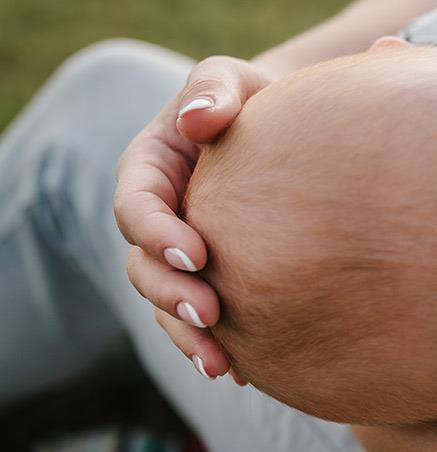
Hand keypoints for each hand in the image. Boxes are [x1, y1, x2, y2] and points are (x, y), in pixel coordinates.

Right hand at [114, 55, 272, 380]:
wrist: (284, 130)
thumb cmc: (252, 98)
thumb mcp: (229, 80)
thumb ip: (213, 90)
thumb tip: (200, 119)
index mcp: (149, 170)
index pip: (137, 206)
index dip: (157, 233)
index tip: (197, 254)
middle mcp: (157, 218)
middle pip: (144, 266)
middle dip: (170, 294)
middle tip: (210, 314)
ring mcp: (179, 253)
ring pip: (166, 303)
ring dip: (188, 336)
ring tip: (221, 364)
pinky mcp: (210, 279)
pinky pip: (202, 319)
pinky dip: (216, 345)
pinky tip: (243, 371)